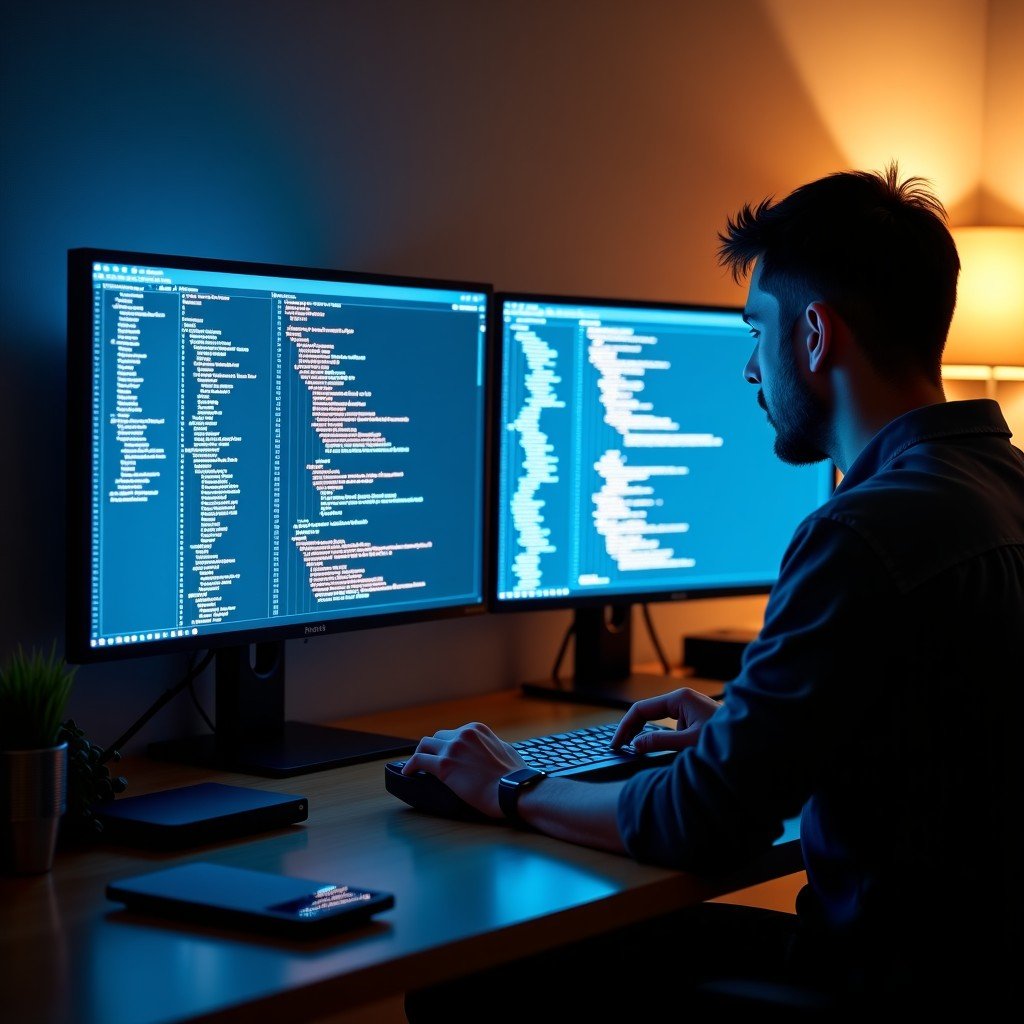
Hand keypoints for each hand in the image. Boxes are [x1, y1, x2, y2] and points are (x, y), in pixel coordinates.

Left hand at [401, 722, 526, 817]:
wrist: (514, 789)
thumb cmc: (514, 776)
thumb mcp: (505, 749)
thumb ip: (490, 746)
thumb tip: (485, 751)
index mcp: (477, 729)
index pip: (454, 732)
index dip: (448, 745)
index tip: (446, 755)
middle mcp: (463, 734)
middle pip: (438, 737)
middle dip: (435, 749)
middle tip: (433, 762)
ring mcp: (453, 748)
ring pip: (425, 745)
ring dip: (422, 755)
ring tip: (417, 766)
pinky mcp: (444, 766)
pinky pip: (419, 761)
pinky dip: (411, 766)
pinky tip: (408, 773)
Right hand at [610, 688, 721, 753]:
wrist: (757, 740)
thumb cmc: (729, 739)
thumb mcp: (689, 744)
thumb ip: (659, 744)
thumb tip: (635, 745)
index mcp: (680, 698)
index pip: (641, 709)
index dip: (625, 727)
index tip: (616, 744)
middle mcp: (683, 701)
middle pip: (647, 713)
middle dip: (633, 731)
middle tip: (621, 749)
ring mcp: (689, 711)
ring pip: (658, 723)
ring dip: (649, 737)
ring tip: (638, 752)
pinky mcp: (695, 721)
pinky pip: (670, 729)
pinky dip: (662, 740)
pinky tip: (661, 752)